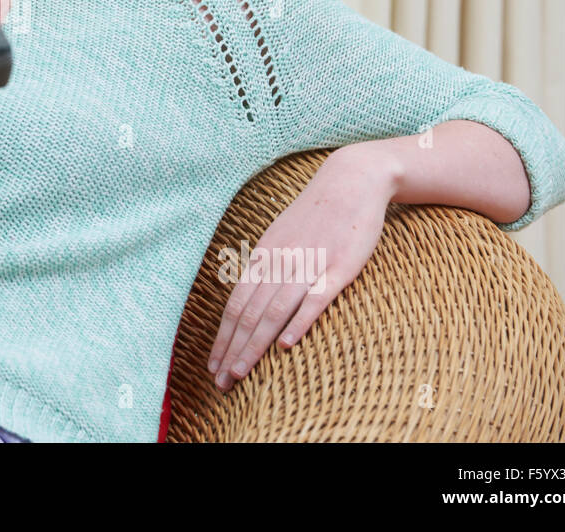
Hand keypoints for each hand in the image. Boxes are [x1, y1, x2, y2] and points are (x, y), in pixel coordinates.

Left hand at [206, 143, 398, 391]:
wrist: (351, 182)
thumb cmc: (315, 214)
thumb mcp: (282, 237)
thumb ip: (266, 266)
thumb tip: (249, 297)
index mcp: (264, 256)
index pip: (235, 304)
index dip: (223, 337)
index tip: (213, 365)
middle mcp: (280, 262)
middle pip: (248, 313)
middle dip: (232, 350)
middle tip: (220, 382)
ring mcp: (308, 265)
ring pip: (274, 311)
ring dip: (255, 345)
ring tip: (241, 372)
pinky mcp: (339, 268)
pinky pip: (314, 298)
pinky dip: (298, 322)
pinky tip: (286, 345)